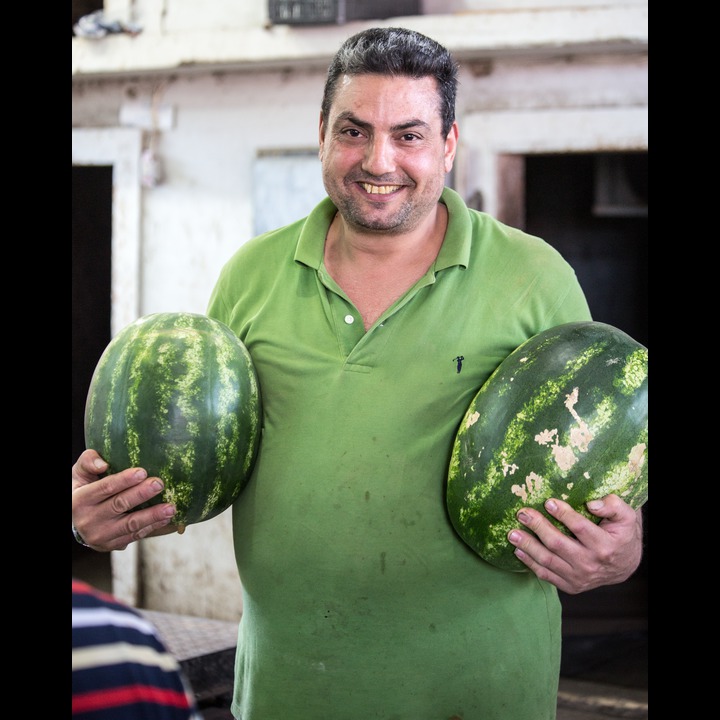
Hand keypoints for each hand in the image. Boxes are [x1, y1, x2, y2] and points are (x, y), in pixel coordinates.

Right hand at [72, 449, 178, 550]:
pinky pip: (135, 536)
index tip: (142, 472)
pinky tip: (166, 519)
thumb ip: (88, 462)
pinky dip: (152, 527)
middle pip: (119, 505)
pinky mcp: (111, 545)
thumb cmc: (84, 489)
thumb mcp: (79, 474)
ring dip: (152, 516)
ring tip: (170, 507)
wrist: (77, 520)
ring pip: (130, 525)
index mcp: (80, 500)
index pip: (105, 488)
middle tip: (159, 484)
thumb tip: (103, 465)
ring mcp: (100, 536)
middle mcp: (88, 520)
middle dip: (141, 494)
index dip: (124, 480)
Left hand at [507, 494, 643, 593]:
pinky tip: (518, 551)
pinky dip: (530, 563)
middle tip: (522, 514)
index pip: (580, 528)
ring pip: (548, 561)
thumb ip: (613, 505)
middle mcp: (591, 564)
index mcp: (605, 545)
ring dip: (528, 546)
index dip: (563, 514)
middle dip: (538, 527)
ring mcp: (579, 577)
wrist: (624, 565)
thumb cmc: (621, 534)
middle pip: (558, 544)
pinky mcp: (570, 586)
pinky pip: (546, 575)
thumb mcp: (625, 517)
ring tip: (512, 533)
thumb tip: (592, 504)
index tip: (548, 502)